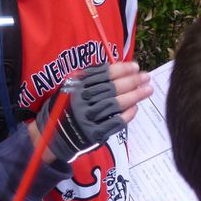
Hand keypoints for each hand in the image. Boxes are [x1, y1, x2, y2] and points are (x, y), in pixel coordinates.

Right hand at [34, 61, 151, 162]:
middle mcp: (81, 101)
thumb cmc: (68, 107)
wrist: (52, 134)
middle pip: (111, 89)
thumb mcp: (72, 88)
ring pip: (115, 105)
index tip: (136, 66)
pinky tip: (135, 108)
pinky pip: (115, 123)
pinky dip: (127, 115)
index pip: (103, 75)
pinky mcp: (93, 134)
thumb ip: (91, 79)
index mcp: (77, 87)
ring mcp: (87, 118)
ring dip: (135, 96)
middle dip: (132, 81)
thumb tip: (120, 68)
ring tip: (148, 90)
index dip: (121, 69)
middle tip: (147, 77)